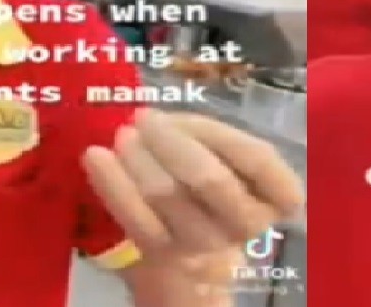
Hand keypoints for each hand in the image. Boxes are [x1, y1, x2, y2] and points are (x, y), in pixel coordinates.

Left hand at [82, 109, 303, 261]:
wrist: (198, 248)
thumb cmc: (218, 184)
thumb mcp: (230, 156)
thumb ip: (210, 136)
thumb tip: (157, 119)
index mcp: (275, 196)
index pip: (256, 159)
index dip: (216, 134)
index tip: (177, 116)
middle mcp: (246, 224)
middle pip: (207, 177)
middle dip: (169, 141)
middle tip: (142, 118)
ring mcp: (205, 243)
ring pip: (167, 195)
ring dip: (138, 158)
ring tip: (123, 135)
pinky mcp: (165, 254)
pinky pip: (135, 218)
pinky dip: (111, 183)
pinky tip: (94, 156)